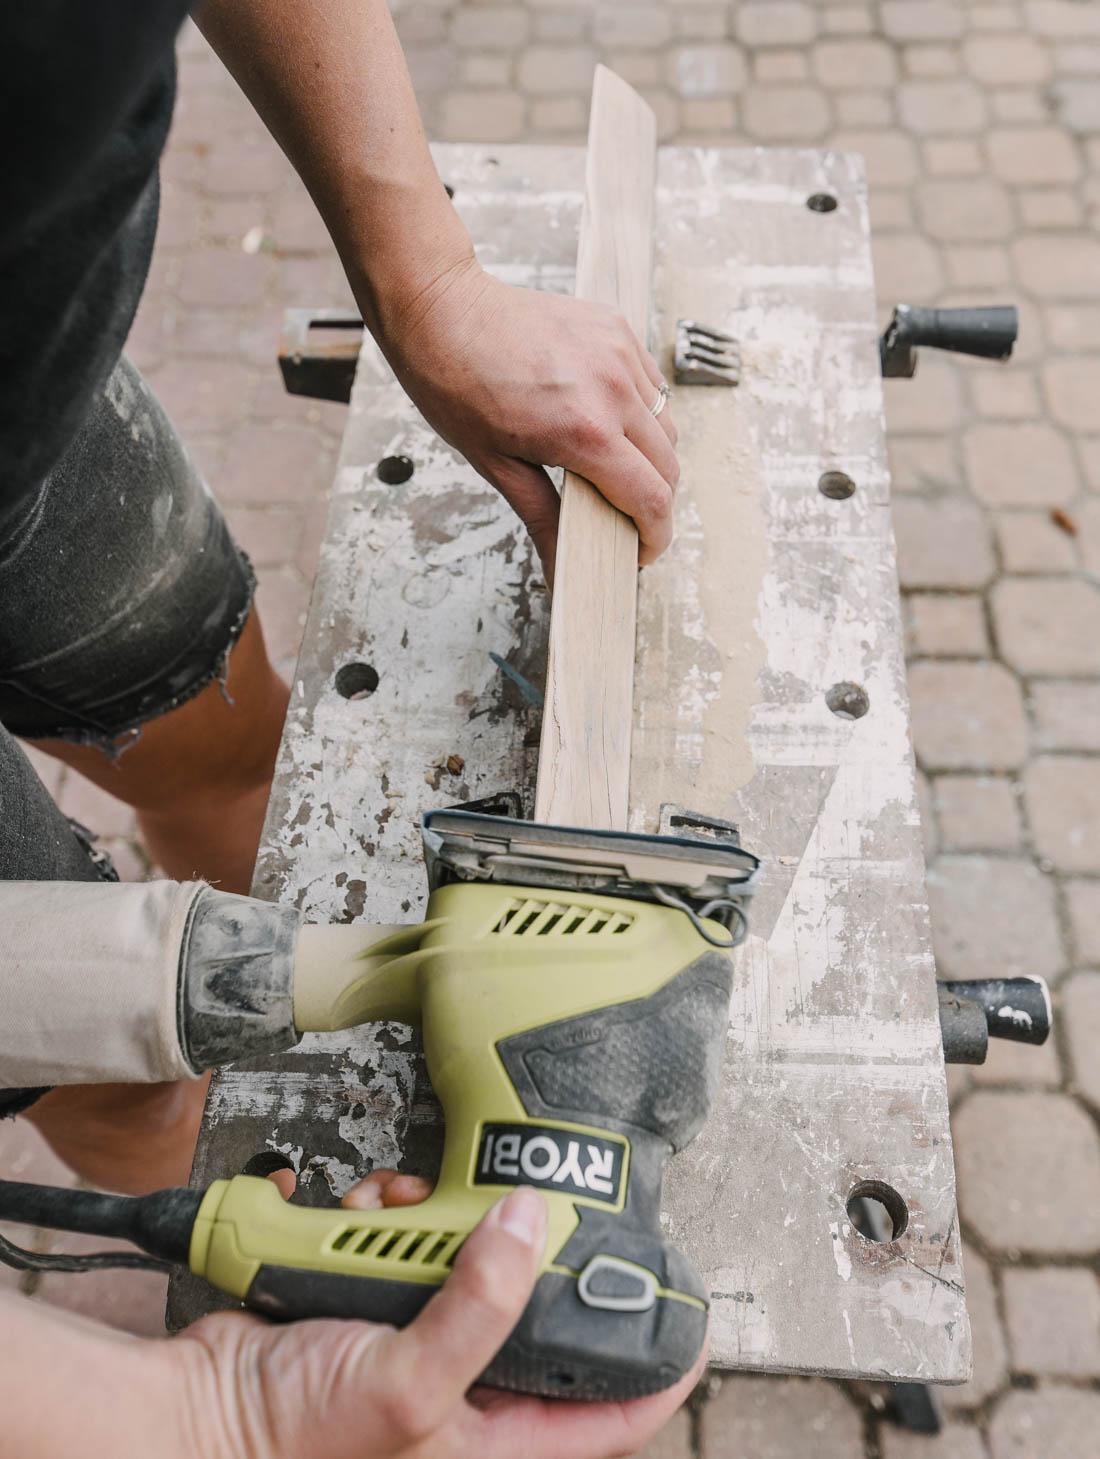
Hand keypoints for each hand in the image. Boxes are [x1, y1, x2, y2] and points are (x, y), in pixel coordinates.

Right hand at [164, 1185, 703, 1458]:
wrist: (198, 1412)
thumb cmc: (292, 1442)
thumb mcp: (408, 1386)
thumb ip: (480, 1304)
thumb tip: (531, 1223)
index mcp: (497, 1446)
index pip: (611, 1410)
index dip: (661, 1362)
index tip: (694, 1306)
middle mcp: (471, 1395)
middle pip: (541, 1308)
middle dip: (528, 1253)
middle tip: (524, 1211)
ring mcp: (427, 1343)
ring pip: (476, 1261)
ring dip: (448, 1225)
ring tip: (414, 1215)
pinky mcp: (385, 1303)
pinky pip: (415, 1243)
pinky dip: (394, 1217)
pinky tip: (368, 1214)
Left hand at [373, 259, 678, 585]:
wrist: (442, 310)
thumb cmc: (456, 385)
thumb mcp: (497, 466)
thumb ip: (544, 518)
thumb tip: (560, 568)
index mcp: (584, 431)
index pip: (651, 498)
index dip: (655, 536)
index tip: (642, 551)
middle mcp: (612, 389)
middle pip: (668, 466)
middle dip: (654, 502)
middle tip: (623, 517)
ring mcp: (618, 353)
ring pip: (666, 425)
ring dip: (650, 457)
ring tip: (612, 468)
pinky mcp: (616, 328)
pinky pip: (651, 385)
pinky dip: (640, 412)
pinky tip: (606, 419)